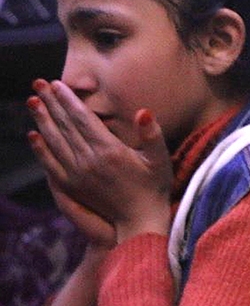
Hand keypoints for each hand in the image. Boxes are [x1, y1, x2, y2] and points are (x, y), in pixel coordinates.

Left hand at [27, 79, 173, 242]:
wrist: (139, 222)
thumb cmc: (154, 188)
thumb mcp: (161, 160)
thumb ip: (152, 134)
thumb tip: (143, 112)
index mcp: (110, 151)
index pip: (83, 119)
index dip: (68, 100)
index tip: (57, 84)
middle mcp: (89, 161)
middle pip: (65, 126)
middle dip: (51, 103)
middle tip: (38, 83)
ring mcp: (77, 175)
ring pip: (54, 142)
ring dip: (42, 120)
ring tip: (32, 102)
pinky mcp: (71, 187)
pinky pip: (50, 164)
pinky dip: (40, 148)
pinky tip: (33, 135)